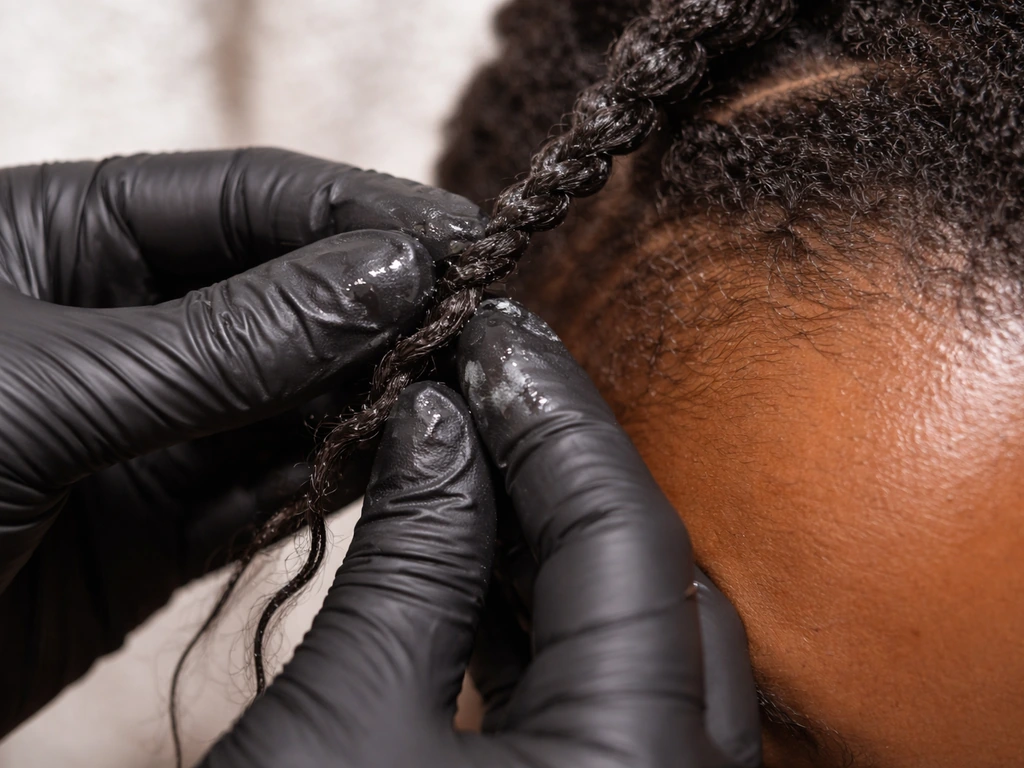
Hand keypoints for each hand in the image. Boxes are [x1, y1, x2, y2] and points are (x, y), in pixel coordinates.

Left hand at [0, 148, 483, 735]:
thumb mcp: (49, 385)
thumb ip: (234, 336)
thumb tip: (391, 273)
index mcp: (64, 231)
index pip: (255, 197)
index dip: (366, 215)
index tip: (465, 246)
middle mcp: (118, 318)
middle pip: (289, 292)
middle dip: (385, 309)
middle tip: (486, 329)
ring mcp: (146, 421)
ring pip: (295, 392)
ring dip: (374, 395)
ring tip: (462, 399)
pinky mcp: (159, 520)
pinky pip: (275, 481)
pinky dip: (336, 476)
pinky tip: (396, 463)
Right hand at [203, 301, 760, 767]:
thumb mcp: (342, 723)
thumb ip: (413, 556)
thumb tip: (437, 424)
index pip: (626, 533)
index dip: (554, 419)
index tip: (496, 342)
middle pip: (651, 575)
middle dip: (563, 466)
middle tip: (486, 383)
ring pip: (634, 629)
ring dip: (553, 533)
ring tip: (478, 449)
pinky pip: (603, 686)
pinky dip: (543, 608)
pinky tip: (486, 553)